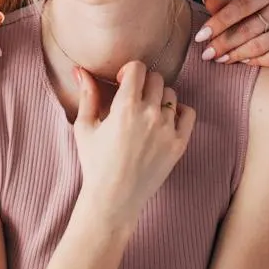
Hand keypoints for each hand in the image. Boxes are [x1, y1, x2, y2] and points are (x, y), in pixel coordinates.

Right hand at [72, 63, 195, 225]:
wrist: (113, 200)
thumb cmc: (95, 164)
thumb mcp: (84, 127)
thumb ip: (87, 95)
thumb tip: (80, 70)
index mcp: (125, 106)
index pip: (137, 68)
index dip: (128, 71)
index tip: (122, 82)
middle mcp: (149, 114)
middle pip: (156, 78)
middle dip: (143, 83)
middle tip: (134, 98)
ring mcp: (167, 129)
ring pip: (171, 95)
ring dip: (159, 97)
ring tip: (147, 112)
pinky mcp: (179, 144)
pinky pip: (188, 114)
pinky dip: (179, 111)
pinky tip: (166, 119)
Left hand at [195, 0, 268, 72]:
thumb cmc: (267, 14)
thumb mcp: (251, 4)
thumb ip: (228, 5)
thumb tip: (206, 0)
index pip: (240, 6)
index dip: (218, 21)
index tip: (200, 36)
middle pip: (247, 28)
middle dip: (223, 42)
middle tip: (206, 54)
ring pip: (258, 45)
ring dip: (235, 55)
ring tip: (219, 59)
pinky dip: (253, 62)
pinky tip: (241, 63)